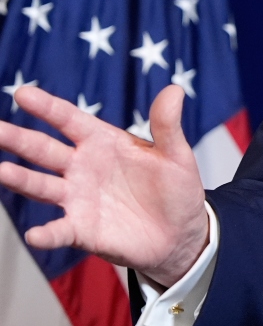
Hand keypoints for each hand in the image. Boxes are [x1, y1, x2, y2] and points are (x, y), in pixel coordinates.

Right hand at [0, 85, 208, 286]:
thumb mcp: (176, 155)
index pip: (70, 120)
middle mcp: (83, 168)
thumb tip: (175, 89)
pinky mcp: (83, 229)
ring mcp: (79, 198)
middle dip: (18, 139)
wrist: (181, 233)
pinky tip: (35, 235)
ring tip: (0, 172)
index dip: (48, 108)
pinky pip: (60, 230)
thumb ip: (167, 125)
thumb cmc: (176, 189)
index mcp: (103, 142)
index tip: (22, 94)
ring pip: (41, 186)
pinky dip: (47, 233)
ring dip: (21, 179)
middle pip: (44, 150)